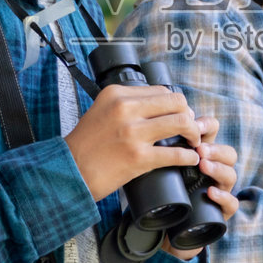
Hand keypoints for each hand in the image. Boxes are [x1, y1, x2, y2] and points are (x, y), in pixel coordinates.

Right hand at [65, 85, 201, 200]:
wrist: (69, 171)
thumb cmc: (86, 145)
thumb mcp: (101, 111)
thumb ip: (126, 104)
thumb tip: (159, 106)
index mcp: (117, 94)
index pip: (161, 90)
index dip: (176, 104)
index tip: (180, 115)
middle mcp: (125, 109)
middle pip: (176, 103)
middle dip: (190, 116)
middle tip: (191, 129)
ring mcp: (133, 133)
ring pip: (181, 123)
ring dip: (194, 133)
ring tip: (193, 142)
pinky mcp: (138, 157)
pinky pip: (176, 153)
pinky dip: (189, 156)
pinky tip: (191, 159)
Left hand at [163, 117, 238, 259]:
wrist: (164, 229)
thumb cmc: (160, 193)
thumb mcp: (155, 167)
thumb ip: (151, 148)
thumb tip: (135, 126)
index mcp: (201, 155)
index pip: (213, 133)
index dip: (207, 125)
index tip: (193, 123)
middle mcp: (214, 170)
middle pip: (227, 152)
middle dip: (214, 148)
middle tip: (199, 148)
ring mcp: (220, 190)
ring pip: (231, 174)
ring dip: (218, 168)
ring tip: (203, 165)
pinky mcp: (221, 212)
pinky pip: (232, 203)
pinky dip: (223, 196)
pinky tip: (210, 192)